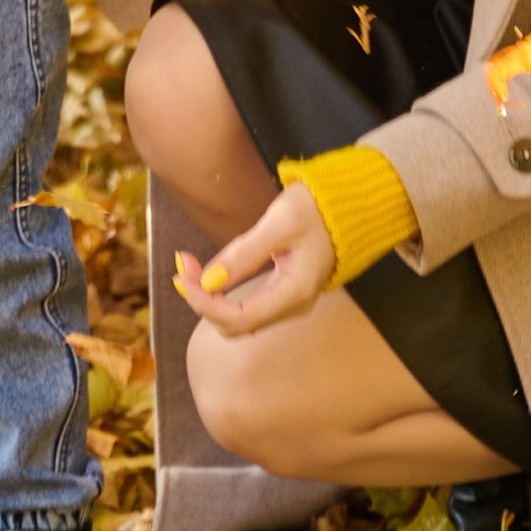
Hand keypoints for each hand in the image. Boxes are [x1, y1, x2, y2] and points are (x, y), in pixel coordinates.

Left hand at [172, 183, 334, 336]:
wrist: (348, 206)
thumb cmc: (317, 209)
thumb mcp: (279, 223)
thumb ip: (244, 253)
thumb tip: (208, 281)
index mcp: (295, 292)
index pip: (239, 318)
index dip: (204, 303)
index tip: (182, 276)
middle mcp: (293, 306)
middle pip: (234, 324)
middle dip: (202, 300)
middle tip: (183, 265)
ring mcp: (288, 304)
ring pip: (236, 318)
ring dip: (208, 297)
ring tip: (189, 266)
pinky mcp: (281, 295)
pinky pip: (244, 307)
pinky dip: (220, 294)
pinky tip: (207, 273)